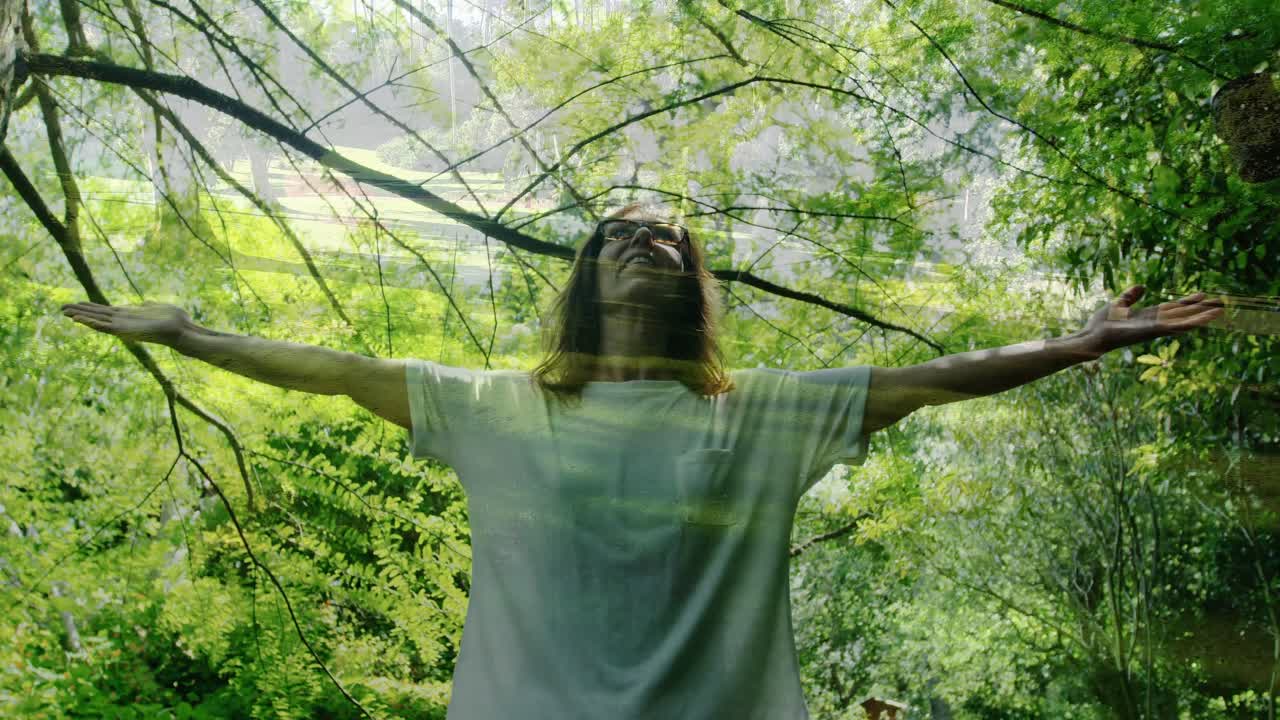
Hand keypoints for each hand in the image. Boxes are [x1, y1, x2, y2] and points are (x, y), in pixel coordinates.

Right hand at [60, 301, 191, 345]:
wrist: (182, 330)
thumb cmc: (174, 320)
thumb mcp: (158, 308)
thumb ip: (148, 306)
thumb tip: (144, 304)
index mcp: (130, 315)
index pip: (106, 311)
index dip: (91, 308)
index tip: (77, 304)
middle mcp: (124, 322)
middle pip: (97, 315)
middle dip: (80, 312)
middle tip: (62, 308)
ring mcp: (124, 327)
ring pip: (98, 321)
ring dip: (82, 317)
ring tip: (66, 313)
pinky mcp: (126, 331)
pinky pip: (105, 327)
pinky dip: (92, 323)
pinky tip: (79, 319)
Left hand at [1079, 285, 1224, 355]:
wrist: (1092, 335)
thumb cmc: (1102, 323)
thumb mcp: (1118, 304)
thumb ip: (1131, 296)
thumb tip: (1142, 286)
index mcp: (1149, 316)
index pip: (1173, 308)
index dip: (1187, 302)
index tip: (1202, 295)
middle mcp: (1155, 323)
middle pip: (1183, 315)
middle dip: (1201, 309)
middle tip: (1221, 304)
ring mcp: (1155, 329)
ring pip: (1184, 322)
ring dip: (1202, 317)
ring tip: (1220, 311)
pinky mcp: (1152, 332)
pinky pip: (1174, 327)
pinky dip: (1189, 323)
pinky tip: (1202, 320)